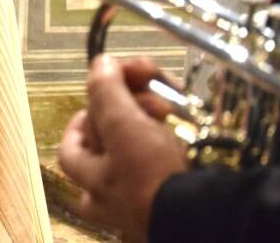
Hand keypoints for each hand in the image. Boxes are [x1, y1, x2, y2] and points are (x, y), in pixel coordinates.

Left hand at [57, 55, 187, 241]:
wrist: (207, 215)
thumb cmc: (151, 175)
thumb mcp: (122, 126)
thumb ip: (106, 92)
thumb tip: (100, 63)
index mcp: (91, 182)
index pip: (73, 144)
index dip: (85, 112)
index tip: (104, 92)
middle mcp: (114, 192)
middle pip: (112, 132)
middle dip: (129, 100)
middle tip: (148, 80)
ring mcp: (148, 191)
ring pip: (143, 138)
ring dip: (154, 109)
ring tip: (171, 97)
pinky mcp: (180, 187)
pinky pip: (171, 150)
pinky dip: (176, 130)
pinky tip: (186, 115)